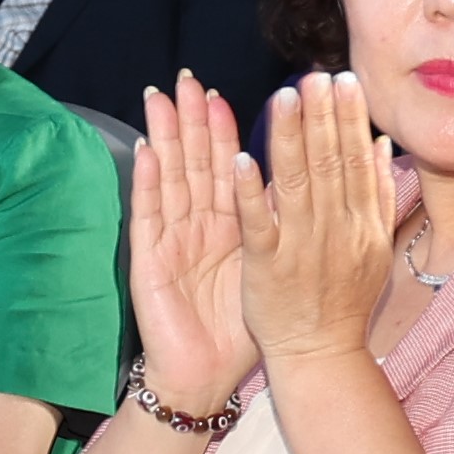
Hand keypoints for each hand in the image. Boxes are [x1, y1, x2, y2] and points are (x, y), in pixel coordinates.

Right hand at [124, 80, 263, 412]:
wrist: (204, 375)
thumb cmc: (239, 327)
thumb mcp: (267, 268)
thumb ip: (277, 226)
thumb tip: (305, 183)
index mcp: (229, 226)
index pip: (225, 167)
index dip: (224, 130)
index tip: (223, 93)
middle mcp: (196, 226)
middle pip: (193, 162)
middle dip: (190, 119)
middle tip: (189, 78)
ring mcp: (170, 239)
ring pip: (169, 177)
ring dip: (166, 136)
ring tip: (161, 97)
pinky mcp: (149, 260)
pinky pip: (149, 214)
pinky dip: (148, 182)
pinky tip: (148, 150)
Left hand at [239, 72, 408, 369]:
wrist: (321, 355)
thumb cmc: (344, 302)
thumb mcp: (375, 249)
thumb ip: (380, 196)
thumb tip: (382, 145)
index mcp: (361, 223)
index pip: (355, 160)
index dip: (349, 118)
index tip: (342, 80)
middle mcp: (335, 229)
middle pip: (329, 164)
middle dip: (321, 116)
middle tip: (313, 76)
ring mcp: (300, 246)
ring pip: (296, 184)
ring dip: (290, 139)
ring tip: (283, 98)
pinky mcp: (266, 265)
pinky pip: (258, 222)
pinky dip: (250, 191)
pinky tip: (242, 158)